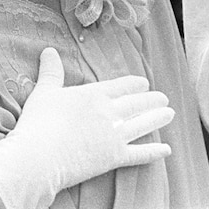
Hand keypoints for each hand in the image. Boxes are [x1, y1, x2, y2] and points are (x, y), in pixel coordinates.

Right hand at [0, 47, 172, 208]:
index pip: (120, 86)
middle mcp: (109, 113)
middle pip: (136, 104)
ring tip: (169, 114)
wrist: (41, 155)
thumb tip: (49, 51)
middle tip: (163, 98)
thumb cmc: (39, 121)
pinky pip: (140, 154)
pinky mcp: (115, 157)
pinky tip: (166, 149)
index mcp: (93, 95)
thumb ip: (51, 72)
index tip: (144, 83)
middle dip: (151, 100)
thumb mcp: (43, 92)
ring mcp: (115, 136)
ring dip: (157, 118)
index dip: (134, 84)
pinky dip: (154, 152)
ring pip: (143, 124)